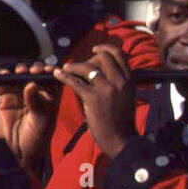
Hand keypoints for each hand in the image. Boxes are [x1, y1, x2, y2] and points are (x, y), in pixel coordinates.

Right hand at [0, 61, 57, 170]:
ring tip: (20, 72)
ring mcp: (18, 93)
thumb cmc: (38, 135)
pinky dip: (1, 76)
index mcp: (49, 96)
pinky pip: (2, 83)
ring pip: (18, 76)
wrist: (22, 150)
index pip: (51, 79)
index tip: (49, 69)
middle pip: (34, 74)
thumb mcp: (41, 118)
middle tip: (33, 70)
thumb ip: (36, 101)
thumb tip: (31, 84)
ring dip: (19, 70)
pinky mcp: (4, 97)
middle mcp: (34, 92)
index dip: (50, 72)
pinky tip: (3, 74)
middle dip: (34, 69)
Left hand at [53, 43, 135, 158]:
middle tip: (78, 65)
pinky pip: (75, 82)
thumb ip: (117, 84)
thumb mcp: (126, 98)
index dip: (105, 47)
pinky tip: (57, 75)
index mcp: (130, 80)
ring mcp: (107, 89)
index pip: (119, 54)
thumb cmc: (122, 123)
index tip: (95, 49)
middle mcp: (120, 81)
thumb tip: (100, 72)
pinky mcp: (94, 98)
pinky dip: (64, 76)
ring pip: (87, 67)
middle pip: (103, 56)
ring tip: (65, 68)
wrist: (122, 141)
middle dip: (88, 58)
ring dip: (73, 66)